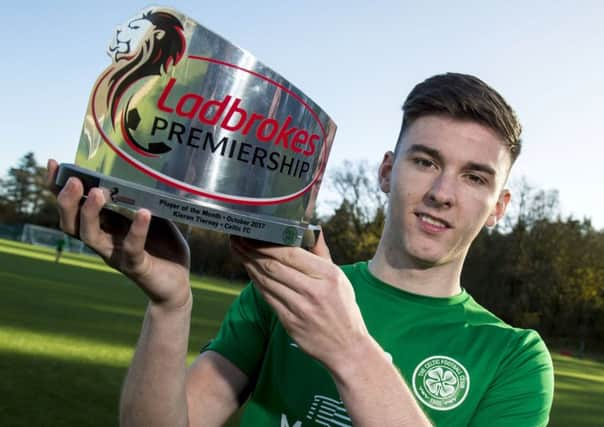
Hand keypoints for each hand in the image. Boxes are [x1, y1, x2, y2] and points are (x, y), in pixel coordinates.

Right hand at [47, 159, 190, 309]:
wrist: (176, 284)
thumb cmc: (163, 247)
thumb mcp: (155, 216)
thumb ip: (146, 198)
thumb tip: (147, 169)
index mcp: (104, 225)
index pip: (74, 207)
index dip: (59, 188)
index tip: (55, 164)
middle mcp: (104, 240)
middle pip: (71, 224)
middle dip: (68, 202)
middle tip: (74, 181)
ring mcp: (116, 254)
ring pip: (91, 237)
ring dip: (90, 215)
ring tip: (97, 193)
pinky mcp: (136, 266)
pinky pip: (131, 248)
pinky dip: (137, 231)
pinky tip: (143, 213)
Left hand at [231, 232, 370, 370]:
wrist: (347, 348)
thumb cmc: (343, 308)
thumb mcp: (340, 277)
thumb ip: (321, 253)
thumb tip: (311, 229)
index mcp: (327, 275)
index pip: (290, 253)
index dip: (267, 242)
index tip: (254, 233)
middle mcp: (313, 290)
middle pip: (273, 266)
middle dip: (251, 250)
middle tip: (238, 238)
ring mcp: (300, 308)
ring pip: (266, 281)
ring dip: (248, 264)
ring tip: (238, 251)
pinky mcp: (290, 322)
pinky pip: (267, 297)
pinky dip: (256, 282)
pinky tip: (249, 271)